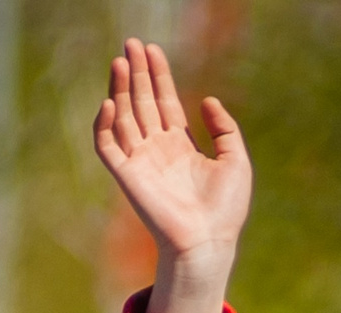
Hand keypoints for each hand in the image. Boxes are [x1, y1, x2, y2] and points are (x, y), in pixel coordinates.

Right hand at [92, 39, 249, 312]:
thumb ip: (224, 128)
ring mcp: (140, 162)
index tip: (153, 50)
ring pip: (123, 118)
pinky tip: (112, 103)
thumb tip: (207, 100)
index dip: (158, 75)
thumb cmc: (226, 209)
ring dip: (120, 89)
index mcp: (180, 145)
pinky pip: (108, 147)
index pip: (164, 101)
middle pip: (141, 103)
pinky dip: (105, 125)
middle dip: (137, 73)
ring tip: (121, 62)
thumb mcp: (235, 159)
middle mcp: (157, 150)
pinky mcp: (127, 178)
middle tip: (131, 44)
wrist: (210, 241)